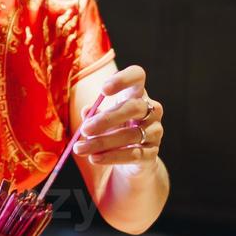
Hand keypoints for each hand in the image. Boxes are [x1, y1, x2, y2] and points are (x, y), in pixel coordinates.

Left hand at [73, 64, 162, 180]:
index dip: (123, 79)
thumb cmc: (113, 129)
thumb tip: (86, 112)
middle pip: (134, 107)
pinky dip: (112, 157)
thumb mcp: (101, 119)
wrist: (128, 159)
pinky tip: (95, 158)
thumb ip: (93, 114)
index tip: (103, 90)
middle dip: (107, 119)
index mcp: (137, 93)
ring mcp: (154, 131)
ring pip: (130, 135)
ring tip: (80, 148)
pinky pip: (133, 154)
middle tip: (84, 129)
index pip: (138, 76)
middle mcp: (151, 109)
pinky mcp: (152, 153)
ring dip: (102, 142)